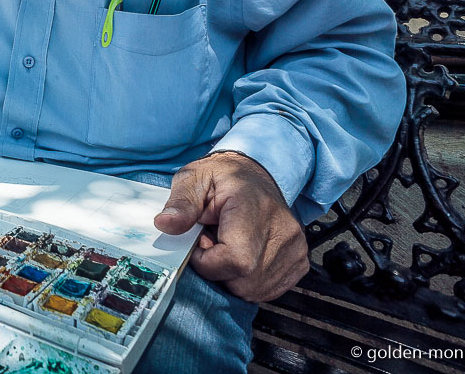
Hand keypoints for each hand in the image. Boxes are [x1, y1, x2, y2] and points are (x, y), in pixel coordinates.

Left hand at [153, 151, 309, 301]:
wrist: (255, 174)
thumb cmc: (224, 177)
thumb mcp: (194, 178)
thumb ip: (180, 203)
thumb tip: (165, 224)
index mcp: (255, 207)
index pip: (236, 259)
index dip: (207, 260)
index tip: (199, 242)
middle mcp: (283, 230)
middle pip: (243, 280)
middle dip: (217, 269)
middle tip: (212, 240)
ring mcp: (294, 249)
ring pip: (253, 289)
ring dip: (232, 276)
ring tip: (227, 244)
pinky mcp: (299, 262)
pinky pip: (267, 289)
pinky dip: (247, 280)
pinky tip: (243, 254)